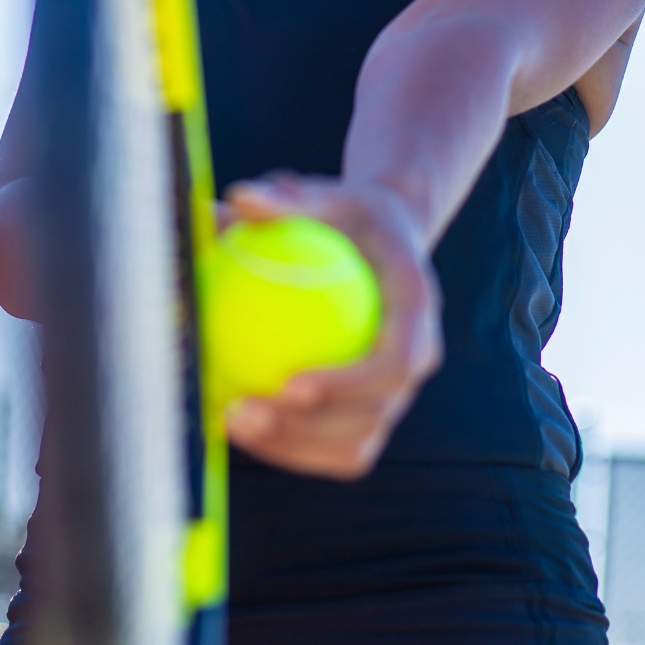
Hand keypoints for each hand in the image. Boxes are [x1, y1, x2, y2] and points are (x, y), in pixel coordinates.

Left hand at [221, 173, 442, 479]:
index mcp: (417, 310)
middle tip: (241, 412)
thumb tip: (238, 198)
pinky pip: (329, 445)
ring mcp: (393, 394)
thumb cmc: (345, 215)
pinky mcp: (367, 412)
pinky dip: (284, 445)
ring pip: (353, 447)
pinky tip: (227, 423)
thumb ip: (285, 198)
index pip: (395, 363)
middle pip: (373, 418)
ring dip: (291, 448)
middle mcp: (414, 360)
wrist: (382, 238)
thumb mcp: (323, 195)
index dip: (349, 385)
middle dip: (309, 431)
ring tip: (229, 422)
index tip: (289, 385)